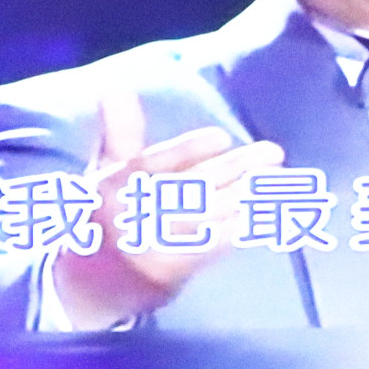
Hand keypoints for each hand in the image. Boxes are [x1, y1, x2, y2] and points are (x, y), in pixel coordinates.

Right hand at [47, 90, 286, 330]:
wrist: (90, 283)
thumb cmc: (105, 215)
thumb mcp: (105, 171)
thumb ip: (119, 130)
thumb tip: (115, 85)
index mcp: (113, 184)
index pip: (152, 164)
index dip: (187, 151)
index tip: (220, 137)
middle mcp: (131, 213)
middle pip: (189, 188)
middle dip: (234, 170)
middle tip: (273, 153)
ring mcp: (151, 244)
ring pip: (206, 215)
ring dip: (246, 196)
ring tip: (279, 177)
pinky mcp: (171, 270)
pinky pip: (211, 246)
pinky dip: (238, 229)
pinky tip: (264, 213)